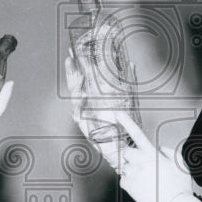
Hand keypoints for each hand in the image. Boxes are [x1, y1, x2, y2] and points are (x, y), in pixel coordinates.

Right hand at [64, 53, 123, 171]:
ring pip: (76, 103)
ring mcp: (85, 120)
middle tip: (71, 61)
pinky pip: (81, 119)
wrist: (126, 147)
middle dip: (71, 75)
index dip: (75, 69)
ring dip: (76, 89)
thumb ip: (128, 81)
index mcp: (91, 101)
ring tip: (78, 77)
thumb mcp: (128, 98)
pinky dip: (80, 109)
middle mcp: (86, 109)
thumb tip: (131, 63)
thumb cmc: (124, 123)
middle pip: (74, 90)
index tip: (72, 55)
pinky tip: (83, 98)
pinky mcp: (89, 132)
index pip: (80, 82)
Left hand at [114, 112, 196, 201]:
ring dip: (132, 170)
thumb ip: (168, 151)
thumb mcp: (180, 164)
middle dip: (132, 157)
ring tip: (146, 181)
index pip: (137, 134)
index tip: (118, 114)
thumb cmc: (179, 187)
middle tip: (144, 166)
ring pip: (125, 167)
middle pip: (126, 152)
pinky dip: (130, 182)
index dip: (127, 122)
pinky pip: (124, 180)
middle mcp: (139, 163)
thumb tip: (159, 149)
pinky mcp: (128, 186)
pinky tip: (142, 188)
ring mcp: (132, 174)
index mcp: (152, 155)